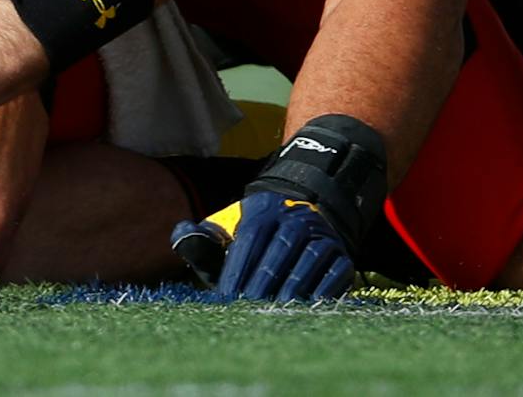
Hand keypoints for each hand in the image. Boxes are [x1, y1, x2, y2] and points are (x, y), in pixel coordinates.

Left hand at [172, 191, 359, 302]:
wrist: (298, 224)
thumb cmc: (252, 241)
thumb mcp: (226, 233)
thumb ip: (202, 239)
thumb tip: (180, 234)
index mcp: (262, 209)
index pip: (249, 237)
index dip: (237, 267)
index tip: (225, 296)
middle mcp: (295, 217)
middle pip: (279, 249)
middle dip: (263, 281)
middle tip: (248, 309)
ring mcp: (322, 234)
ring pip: (308, 260)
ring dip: (291, 288)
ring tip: (274, 313)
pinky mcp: (341, 255)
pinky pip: (334, 273)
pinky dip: (321, 292)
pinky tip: (303, 310)